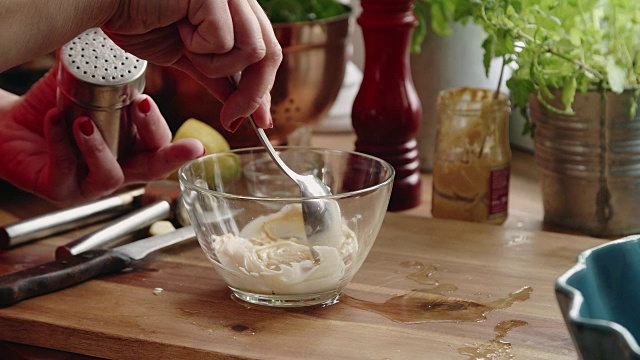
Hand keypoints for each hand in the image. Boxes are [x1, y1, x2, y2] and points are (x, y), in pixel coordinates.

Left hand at [0, 64, 203, 204]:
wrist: (11, 125)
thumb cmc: (55, 108)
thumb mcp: (83, 86)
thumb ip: (104, 68)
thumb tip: (118, 36)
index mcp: (131, 147)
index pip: (161, 148)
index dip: (179, 148)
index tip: (196, 142)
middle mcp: (117, 168)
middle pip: (152, 170)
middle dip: (169, 156)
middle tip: (168, 128)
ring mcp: (89, 183)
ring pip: (109, 176)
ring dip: (100, 148)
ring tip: (84, 122)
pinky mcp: (59, 188)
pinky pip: (65, 170)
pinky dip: (60, 142)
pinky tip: (54, 119)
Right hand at [102, 0, 282, 131]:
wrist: (103, 2)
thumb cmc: (138, 19)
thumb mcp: (188, 58)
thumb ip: (219, 78)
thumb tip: (243, 107)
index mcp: (237, 8)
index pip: (267, 51)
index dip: (265, 89)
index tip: (262, 121)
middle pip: (270, 53)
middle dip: (253, 94)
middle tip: (231, 117)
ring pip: (252, 49)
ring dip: (218, 65)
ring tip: (188, 49)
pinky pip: (224, 40)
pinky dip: (200, 47)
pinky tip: (177, 29)